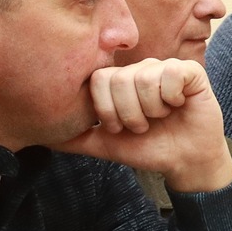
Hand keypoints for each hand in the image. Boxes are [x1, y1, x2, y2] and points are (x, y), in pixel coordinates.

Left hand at [54, 60, 231, 193]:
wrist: (185, 161)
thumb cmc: (149, 149)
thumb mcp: (107, 144)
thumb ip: (77, 137)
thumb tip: (41, 136)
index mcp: (120, 81)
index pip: (99, 80)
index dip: (107, 109)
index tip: (119, 127)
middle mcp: (141, 70)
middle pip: (120, 79)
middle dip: (130, 114)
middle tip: (143, 126)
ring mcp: (165, 68)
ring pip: (144, 79)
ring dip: (152, 110)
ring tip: (161, 117)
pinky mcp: (190, 72)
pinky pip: (171, 73)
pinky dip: (171, 97)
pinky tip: (179, 105)